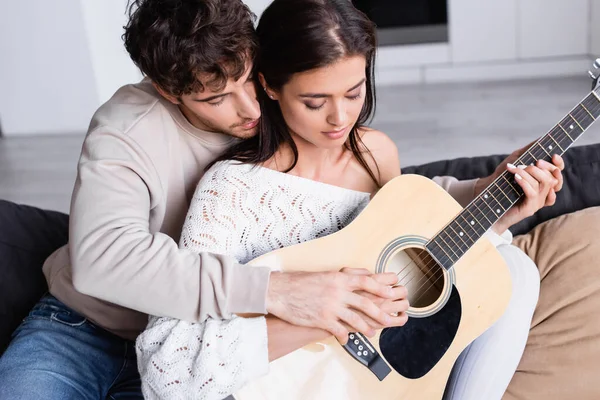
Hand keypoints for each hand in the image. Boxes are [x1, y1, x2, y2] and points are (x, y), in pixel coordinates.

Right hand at [266, 268, 408, 343]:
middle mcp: (337, 292)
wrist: (279, 291)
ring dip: (365, 327)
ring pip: (355, 319)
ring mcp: (330, 307)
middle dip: (379, 312)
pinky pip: (338, 330)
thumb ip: (344, 276)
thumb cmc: (300, 282)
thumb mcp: (324, 274)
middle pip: (365, 303)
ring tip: (372, 332)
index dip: (380, 288)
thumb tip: (362, 275)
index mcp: (338, 279)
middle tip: (389, 319)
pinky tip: (347, 340)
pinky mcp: (321, 320)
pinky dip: (345, 336)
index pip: (366, 282)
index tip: (391, 292)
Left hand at [474, 141, 563, 198]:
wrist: (488, 197)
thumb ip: (529, 151)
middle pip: (553, 179)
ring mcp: (538, 202)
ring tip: (516, 169)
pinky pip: (532, 193)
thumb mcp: (516, 161)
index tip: (554, 155)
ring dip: (529, 173)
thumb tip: (542, 138)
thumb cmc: (502, 179)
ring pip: (542, 185)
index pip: (558, 173)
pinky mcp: (529, 208)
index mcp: (542, 182)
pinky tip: (516, 177)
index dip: (559, 165)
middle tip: (534, 162)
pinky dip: (525, 182)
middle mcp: (543, 193)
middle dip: (545, 168)